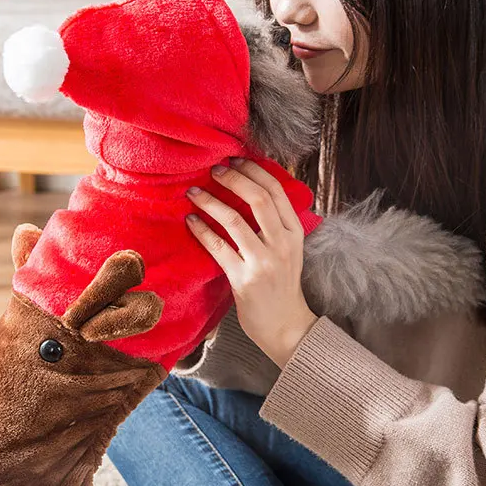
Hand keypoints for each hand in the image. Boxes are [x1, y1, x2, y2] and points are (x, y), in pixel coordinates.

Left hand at [185, 157, 318, 367]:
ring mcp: (263, 262)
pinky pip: (218, 248)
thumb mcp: (288, 250)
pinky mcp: (243, 280)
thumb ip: (274, 225)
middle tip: (213, 169)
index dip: (254, 170)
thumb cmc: (281, 286)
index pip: (276, 190)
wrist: (285, 326)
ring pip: (234, 220)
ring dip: (210, 202)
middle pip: (258, 198)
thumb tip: (251, 191)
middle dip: (233, 178)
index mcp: (295, 232)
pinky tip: (190, 221)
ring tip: (193, 192)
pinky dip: (201, 231)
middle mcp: (282, 244)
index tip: (235, 159)